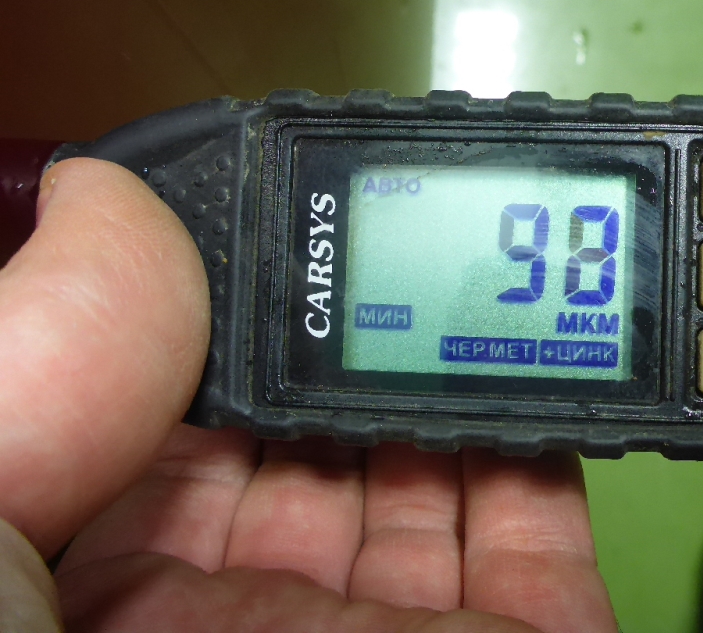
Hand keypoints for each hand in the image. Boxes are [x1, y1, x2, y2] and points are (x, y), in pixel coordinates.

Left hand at [0, 159, 617, 632]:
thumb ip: (32, 364)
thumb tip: (103, 200)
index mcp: (122, 579)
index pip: (194, 421)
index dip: (244, 327)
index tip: (289, 245)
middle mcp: (261, 612)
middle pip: (338, 444)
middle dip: (378, 345)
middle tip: (411, 255)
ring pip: (450, 483)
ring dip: (480, 383)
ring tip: (496, 295)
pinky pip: (548, 540)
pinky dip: (561, 457)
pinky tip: (555, 380)